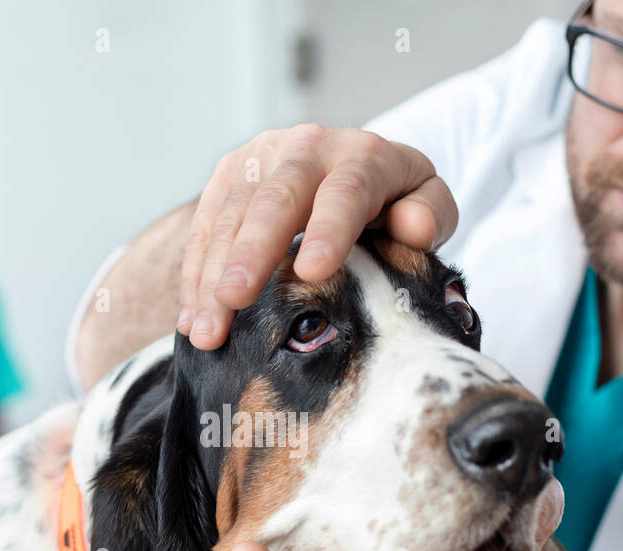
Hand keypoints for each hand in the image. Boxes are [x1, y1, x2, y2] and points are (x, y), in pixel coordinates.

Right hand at [177, 123, 457, 348]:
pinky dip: (194, 275)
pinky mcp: (229, 175)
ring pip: (230, 216)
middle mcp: (306, 148)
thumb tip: (414, 226)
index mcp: (362, 156)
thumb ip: (432, 213)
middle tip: (233, 300)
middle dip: (250, 253)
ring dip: (212, 277)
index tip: (312, 272)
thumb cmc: (393, 200)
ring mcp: (260, 157)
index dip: (328, 229)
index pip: (346, 190)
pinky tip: (191, 319)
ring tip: (206, 331)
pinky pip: (204, 227)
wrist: (348, 165)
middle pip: (275, 200)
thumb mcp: (426, 201)